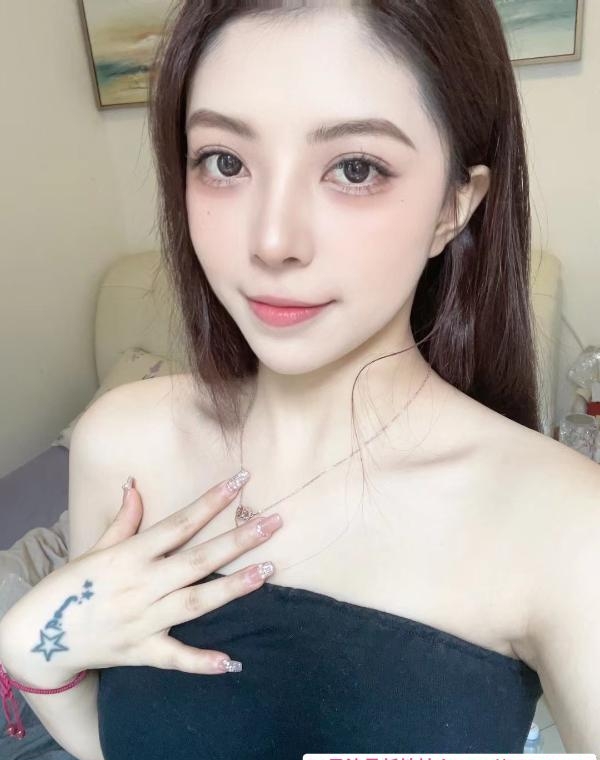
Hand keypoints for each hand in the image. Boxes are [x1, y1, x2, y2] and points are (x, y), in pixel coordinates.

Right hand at [0, 471, 282, 682]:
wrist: (37, 638)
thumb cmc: (69, 586)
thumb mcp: (95, 548)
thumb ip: (122, 519)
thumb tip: (135, 484)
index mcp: (130, 555)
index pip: (179, 523)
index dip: (211, 501)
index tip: (241, 479)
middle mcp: (141, 585)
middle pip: (197, 560)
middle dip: (237, 541)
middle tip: (273, 522)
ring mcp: (143, 620)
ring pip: (195, 603)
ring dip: (233, 589)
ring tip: (268, 571)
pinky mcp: (141, 652)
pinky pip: (175, 659)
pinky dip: (202, 662)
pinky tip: (233, 661)